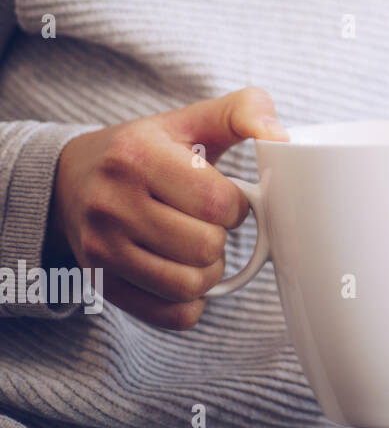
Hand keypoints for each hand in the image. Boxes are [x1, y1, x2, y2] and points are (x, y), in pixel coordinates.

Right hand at [47, 87, 289, 329]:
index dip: (237, 206)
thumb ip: (244, 111)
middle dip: (222, 238)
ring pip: (189, 286)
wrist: (68, 180)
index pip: (217, 202)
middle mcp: (111, 203)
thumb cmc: (147, 149)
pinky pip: (170, 316)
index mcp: (138, 155)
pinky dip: (189, 302)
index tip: (226, 199)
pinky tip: (181, 274)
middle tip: (209, 225)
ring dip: (208, 272)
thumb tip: (282, 136)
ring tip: (196, 248)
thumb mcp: (191, 119)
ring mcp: (101, 248)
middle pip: (205, 248)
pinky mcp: (100, 283)